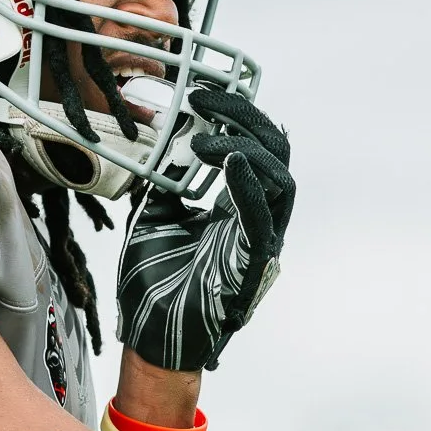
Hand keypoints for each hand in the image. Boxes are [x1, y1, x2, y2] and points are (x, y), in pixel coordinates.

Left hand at [116, 89, 295, 370]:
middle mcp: (256, 221)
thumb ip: (167, 180)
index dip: (237, 116)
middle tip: (206, 99)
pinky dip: (249, 186)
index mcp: (237, 208)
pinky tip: (228, 160)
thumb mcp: (154, 215)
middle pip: (275, 155)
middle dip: (245, 118)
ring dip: (243, 147)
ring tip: (199, 138)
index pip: (256, 149)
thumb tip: (165, 140)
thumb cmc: (156, 282)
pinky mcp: (250, 267)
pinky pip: (260, 219)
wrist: (149, 336)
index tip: (202, 95)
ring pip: (280, 180)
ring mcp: (258, 243)